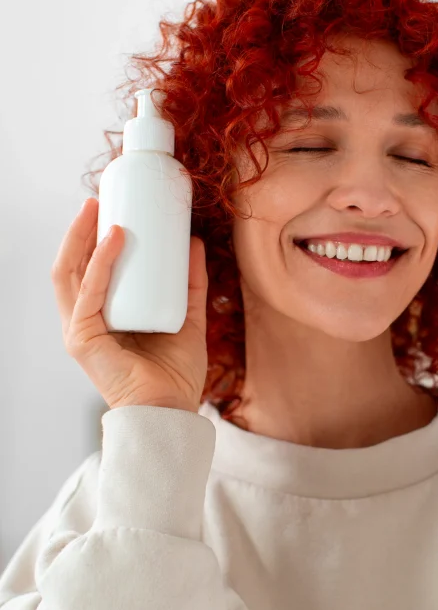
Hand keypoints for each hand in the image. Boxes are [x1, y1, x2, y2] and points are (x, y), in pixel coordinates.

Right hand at [52, 197, 208, 412]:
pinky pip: (89, 292)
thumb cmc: (175, 374)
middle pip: (72, 266)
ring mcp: (80, 330)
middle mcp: (85, 322)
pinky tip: (114, 239)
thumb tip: (194, 241)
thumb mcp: (189, 317)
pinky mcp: (83, 339)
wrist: (172, 411)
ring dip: (81, 237)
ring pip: (70, 273)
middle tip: (100, 198)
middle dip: (81, 229)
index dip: (93, 238)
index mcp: (103, 318)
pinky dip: (101, 263)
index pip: (88, 269)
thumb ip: (191, 283)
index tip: (111, 208)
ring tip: (99, 209)